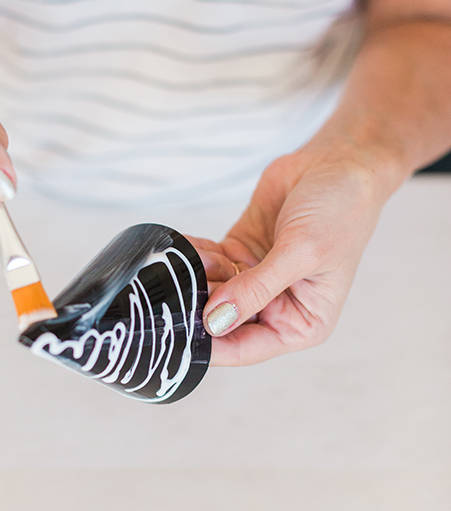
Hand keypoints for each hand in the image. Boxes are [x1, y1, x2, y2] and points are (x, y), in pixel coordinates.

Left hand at [189, 147, 390, 365]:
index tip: (179, 337)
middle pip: (222, 321)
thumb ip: (257, 289)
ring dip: (193, 277)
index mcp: (301, 323)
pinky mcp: (239, 251)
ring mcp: (254, 279)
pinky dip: (193, 254)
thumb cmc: (341, 211)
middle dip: (196, 307)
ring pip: (209, 290)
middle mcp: (276, 307)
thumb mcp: (301, 253)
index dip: (212, 347)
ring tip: (183, 262)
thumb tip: (216, 320)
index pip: (247, 348)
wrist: (340, 162)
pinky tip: (182, 246)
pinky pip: (207, 261)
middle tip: (170, 294)